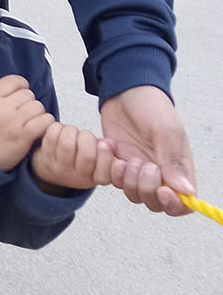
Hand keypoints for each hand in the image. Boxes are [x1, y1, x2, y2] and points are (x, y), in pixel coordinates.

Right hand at [0, 74, 54, 171]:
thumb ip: (1, 95)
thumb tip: (23, 86)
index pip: (14, 81)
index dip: (21, 86)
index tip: (21, 94)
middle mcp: (1, 108)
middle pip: (28, 94)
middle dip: (29, 103)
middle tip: (23, 114)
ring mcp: (13, 122)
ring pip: (38, 107)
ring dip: (39, 115)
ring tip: (30, 122)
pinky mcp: (23, 136)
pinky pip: (44, 121)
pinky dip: (46, 124)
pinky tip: (39, 129)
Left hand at [31, 123, 114, 192]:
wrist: (50, 165)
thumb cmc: (77, 157)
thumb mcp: (96, 156)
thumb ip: (107, 149)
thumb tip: (111, 144)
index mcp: (94, 177)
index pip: (104, 175)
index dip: (106, 157)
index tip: (105, 143)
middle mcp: (77, 178)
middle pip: (87, 156)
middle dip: (87, 137)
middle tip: (83, 134)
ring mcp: (59, 170)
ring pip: (67, 144)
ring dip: (70, 131)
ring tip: (70, 131)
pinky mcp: (45, 159)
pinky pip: (51, 138)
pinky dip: (56, 128)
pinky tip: (58, 129)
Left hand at [100, 87, 195, 214]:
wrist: (124, 90)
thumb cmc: (151, 106)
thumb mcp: (165, 130)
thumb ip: (173, 160)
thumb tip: (185, 191)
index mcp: (178, 168)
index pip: (181, 203)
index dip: (172, 204)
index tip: (162, 190)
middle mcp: (160, 174)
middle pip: (154, 203)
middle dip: (145, 188)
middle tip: (139, 163)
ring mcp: (137, 170)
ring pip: (133, 194)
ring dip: (126, 180)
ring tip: (123, 156)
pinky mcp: (118, 163)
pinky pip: (112, 180)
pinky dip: (109, 168)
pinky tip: (109, 146)